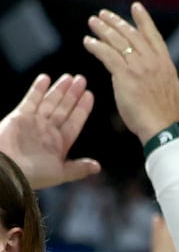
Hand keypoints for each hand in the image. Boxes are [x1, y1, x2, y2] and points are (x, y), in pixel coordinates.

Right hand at [0, 73, 100, 188]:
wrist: (6, 170)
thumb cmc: (33, 174)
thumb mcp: (60, 173)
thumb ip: (78, 169)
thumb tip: (97, 167)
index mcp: (60, 142)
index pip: (75, 121)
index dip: (82, 108)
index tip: (89, 95)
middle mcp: (48, 130)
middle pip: (64, 108)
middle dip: (72, 94)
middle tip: (81, 79)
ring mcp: (34, 122)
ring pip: (50, 101)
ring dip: (59, 89)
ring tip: (69, 77)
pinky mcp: (19, 117)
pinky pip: (31, 100)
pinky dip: (38, 89)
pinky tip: (46, 78)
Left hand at [83, 3, 178, 143]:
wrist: (163, 129)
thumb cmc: (172, 116)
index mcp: (166, 64)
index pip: (153, 36)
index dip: (143, 20)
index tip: (135, 6)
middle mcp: (152, 61)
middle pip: (131, 35)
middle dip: (116, 22)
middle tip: (103, 15)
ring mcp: (138, 67)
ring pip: (117, 42)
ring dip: (103, 30)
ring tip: (93, 22)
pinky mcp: (124, 75)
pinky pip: (107, 55)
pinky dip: (96, 47)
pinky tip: (88, 42)